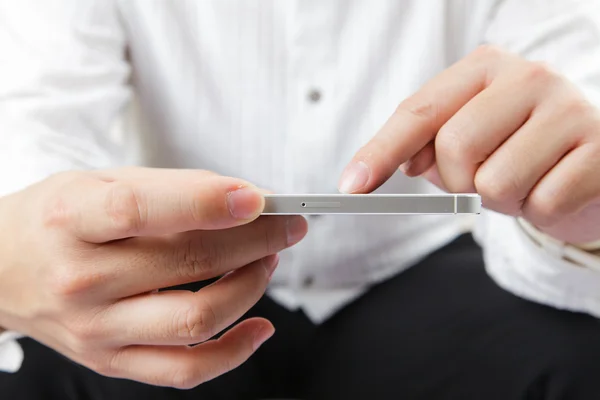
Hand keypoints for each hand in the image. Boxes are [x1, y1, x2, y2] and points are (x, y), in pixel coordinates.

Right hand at [0, 167, 307, 387]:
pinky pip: (185, 371)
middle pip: (187, 263)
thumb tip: (244, 199)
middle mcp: (82, 280)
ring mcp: (98, 329)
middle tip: (287, 224)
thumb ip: (172, 188)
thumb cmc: (57, 220)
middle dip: (256, 240)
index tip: (257, 198)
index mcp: (72, 220)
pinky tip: (260, 326)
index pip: (141, 211)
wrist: (4, 269)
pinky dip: (235, 351)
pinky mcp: (113, 361)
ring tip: (266, 260)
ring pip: (196, 320)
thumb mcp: (99, 182)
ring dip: (250, 287)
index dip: (206, 204)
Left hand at [339, 45, 599, 243]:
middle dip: (460, 182)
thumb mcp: (469, 142)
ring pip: (496, 182)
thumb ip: (429, 147)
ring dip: (503, 200)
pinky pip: (544, 203)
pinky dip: (540, 210)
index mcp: (485, 68)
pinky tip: (556, 188)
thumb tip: (403, 164)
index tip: (350, 186)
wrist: (592, 162)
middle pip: (455, 147)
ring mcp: (569, 109)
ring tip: (526, 182)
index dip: (380, 152)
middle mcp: (528, 77)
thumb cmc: (518, 151)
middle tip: (484, 181)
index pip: (419, 112)